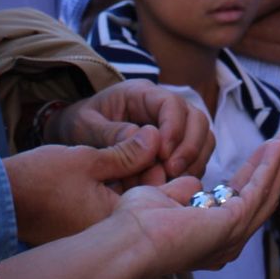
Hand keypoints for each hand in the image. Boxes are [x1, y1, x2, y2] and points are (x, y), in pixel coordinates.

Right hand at [5, 126, 163, 244]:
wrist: (0, 198)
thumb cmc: (39, 178)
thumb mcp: (87, 157)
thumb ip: (126, 150)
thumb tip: (156, 136)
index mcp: (113, 218)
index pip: (155, 199)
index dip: (167, 173)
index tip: (173, 154)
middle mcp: (107, 232)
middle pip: (145, 206)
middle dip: (155, 179)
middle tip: (163, 153)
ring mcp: (95, 232)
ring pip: (130, 206)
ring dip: (137, 184)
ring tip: (143, 157)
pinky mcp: (84, 228)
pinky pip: (113, 210)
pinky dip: (119, 192)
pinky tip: (120, 171)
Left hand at [49, 79, 215, 181]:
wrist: (76, 130)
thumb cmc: (79, 124)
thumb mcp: (86, 127)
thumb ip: (111, 134)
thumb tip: (144, 142)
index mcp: (141, 94)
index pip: (172, 103)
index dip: (174, 129)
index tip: (163, 155)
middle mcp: (163, 106)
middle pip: (196, 119)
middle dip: (190, 147)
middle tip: (172, 172)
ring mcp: (174, 124)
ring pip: (203, 137)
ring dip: (194, 161)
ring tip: (174, 182)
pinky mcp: (176, 144)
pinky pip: (196, 155)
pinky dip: (191, 170)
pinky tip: (173, 185)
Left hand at [112, 129, 279, 275]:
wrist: (127, 240)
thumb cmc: (134, 223)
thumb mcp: (162, 198)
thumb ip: (182, 192)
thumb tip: (195, 185)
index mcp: (212, 235)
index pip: (242, 198)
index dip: (257, 172)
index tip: (269, 149)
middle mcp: (228, 241)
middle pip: (263, 197)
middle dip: (278, 166)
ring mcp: (232, 235)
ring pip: (266, 193)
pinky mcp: (232, 224)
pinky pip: (258, 189)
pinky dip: (271, 165)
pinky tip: (278, 145)